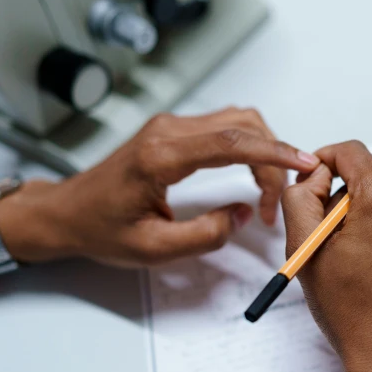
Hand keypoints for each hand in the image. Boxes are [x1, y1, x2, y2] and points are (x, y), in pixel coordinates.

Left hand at [0, 108, 319, 267]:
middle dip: (272, 160)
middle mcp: (167, 131)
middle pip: (242, 127)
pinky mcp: (174, 131)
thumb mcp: (154, 249)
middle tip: (277, 202)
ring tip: (269, 190)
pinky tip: (253, 172)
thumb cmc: (101, 229)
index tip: (304, 164)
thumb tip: (241, 213)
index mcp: (161, 157)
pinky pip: (224, 128)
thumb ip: (204, 235)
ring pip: (237, 122)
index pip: (231, 142)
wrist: (68, 212)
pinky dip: (248, 147)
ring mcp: (170, 127)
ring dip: (263, 151)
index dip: (274, 153)